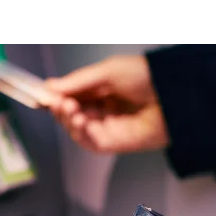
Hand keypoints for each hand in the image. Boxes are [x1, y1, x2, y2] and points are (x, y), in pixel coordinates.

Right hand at [44, 55, 169, 152]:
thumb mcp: (108, 71)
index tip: (41, 93)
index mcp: (103, 89)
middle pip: (71, 114)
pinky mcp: (115, 143)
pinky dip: (79, 133)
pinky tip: (79, 120)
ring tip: (68, 107)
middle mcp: (105, 109)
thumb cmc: (149, 78)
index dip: (56, 95)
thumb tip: (50, 87)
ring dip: (67, 120)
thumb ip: (78, 81)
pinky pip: (89, 142)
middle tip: (55, 101)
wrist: (174, 97)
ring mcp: (109, 127)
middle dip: (59, 107)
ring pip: (77, 129)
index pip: (72, 95)